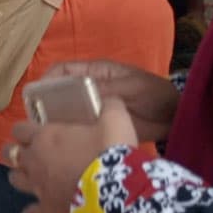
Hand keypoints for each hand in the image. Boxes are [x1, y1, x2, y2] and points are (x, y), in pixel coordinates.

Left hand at [6, 98, 138, 212]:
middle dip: (16, 153)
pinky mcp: (46, 211)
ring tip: (31, 180)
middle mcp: (34, 160)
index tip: (33, 132)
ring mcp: (37, 187)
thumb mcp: (115, 120)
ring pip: (14, 180)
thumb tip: (109, 99)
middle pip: (10, 153)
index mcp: (44, 136)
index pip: (19, 128)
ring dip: (21, 178)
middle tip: (29, 154)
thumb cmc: (110, 150)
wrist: (117, 190)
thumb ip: (108, 107)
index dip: (24, 130)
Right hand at [42, 60, 178, 142]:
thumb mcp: (131, 87)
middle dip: (46, 101)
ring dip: (55, 118)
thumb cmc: (154, 94)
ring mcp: (92, 107)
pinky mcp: (98, 125)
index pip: (63, 70)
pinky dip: (69, 132)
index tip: (36, 93)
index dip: (47, 78)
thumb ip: (106, 89)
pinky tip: (64, 141)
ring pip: (66, 110)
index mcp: (95, 73)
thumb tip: (78, 91)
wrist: (176, 118)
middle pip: (59, 91)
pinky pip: (78, 126)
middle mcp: (88, 88)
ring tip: (47, 131)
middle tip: (38, 118)